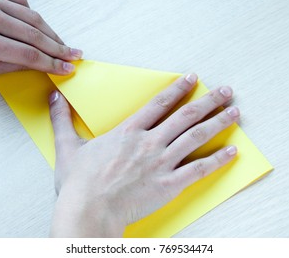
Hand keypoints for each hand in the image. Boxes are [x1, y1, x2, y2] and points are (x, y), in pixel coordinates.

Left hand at [0, 0, 81, 75]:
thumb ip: (14, 65)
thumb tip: (41, 64)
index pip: (30, 54)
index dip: (52, 63)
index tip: (66, 68)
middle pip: (35, 35)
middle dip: (59, 47)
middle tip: (73, 55)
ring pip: (32, 17)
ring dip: (51, 32)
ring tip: (62, 43)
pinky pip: (21, 1)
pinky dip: (32, 15)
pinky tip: (39, 26)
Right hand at [48, 74, 239, 236]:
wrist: (89, 210)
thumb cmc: (79, 182)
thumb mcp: (67, 147)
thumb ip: (62, 120)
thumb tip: (54, 98)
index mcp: (128, 132)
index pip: (159, 104)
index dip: (178, 89)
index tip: (192, 78)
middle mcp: (149, 142)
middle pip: (185, 116)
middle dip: (207, 101)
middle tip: (225, 90)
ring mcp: (161, 162)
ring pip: (196, 137)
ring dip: (217, 123)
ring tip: (234, 112)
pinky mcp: (169, 184)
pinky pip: (198, 169)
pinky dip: (217, 160)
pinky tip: (232, 151)